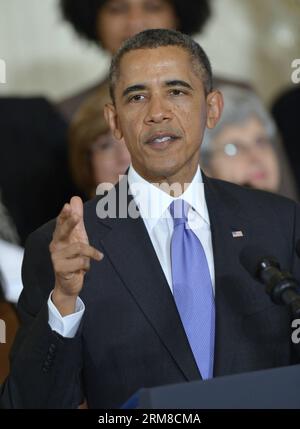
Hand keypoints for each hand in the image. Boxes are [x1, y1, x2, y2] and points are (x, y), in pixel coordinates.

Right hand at [50, 197, 102, 315]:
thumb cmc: (75, 258)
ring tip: (95, 257)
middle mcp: (55, 245)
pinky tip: (84, 269)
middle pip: (62, 231)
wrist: (70, 284)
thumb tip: (75, 198)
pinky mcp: (60, 268)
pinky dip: (87, 264)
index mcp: (59, 236)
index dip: (64, 214)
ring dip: (90, 252)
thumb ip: (78, 219)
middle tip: (77, 215)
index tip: (68, 206)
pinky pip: (80, 261)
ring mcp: (56, 257)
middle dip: (70, 223)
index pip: (61, 223)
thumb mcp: (79, 237)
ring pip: (78, 247)